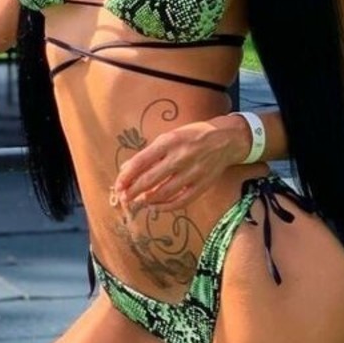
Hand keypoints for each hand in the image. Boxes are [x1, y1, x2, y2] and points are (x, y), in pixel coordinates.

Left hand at [109, 118, 246, 211]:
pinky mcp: (202, 185)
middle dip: (133, 191)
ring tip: (138, 202)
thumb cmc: (192, 136)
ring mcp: (193, 172)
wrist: (225, 139)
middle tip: (123, 198)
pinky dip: (166, 206)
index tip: (117, 185)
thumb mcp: (169, 136)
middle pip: (151, 179)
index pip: (141, 161)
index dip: (127, 176)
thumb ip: (149, 153)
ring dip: (148, 200)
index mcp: (169, 141)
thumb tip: (127, 168)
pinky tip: (156, 207)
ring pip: (165, 192)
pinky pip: (182, 201)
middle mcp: (180, 157)